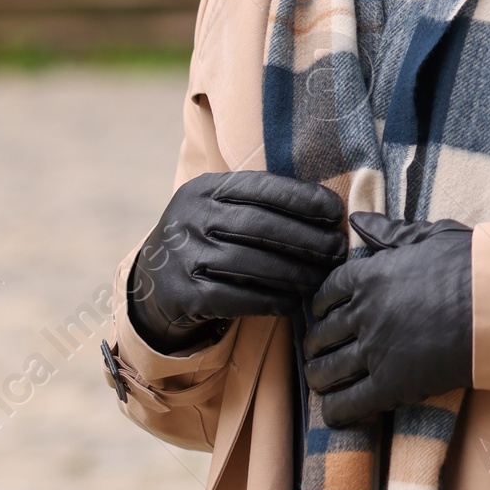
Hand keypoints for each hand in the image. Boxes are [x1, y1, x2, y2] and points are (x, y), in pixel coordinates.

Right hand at [128, 170, 346, 352]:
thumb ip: (259, 205)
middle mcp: (189, 217)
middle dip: (307, 238)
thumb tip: (327, 210)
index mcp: (204, 189)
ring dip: (294, 272)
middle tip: (337, 249)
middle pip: (261, 226)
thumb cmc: (206, 240)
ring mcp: (183, 256)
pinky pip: (236, 298)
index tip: (336, 211)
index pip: (261, 187)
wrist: (152, 282)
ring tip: (321, 278)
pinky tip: (292, 302)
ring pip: (251, 263)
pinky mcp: (182, 294)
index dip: (303, 198)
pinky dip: (270, 300)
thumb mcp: (219, 210)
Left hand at [304, 212, 472, 422]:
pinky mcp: (391, 385)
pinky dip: (335, 410)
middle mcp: (365, 313)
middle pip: (324, 333)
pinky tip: (333, 411)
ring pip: (329, 370)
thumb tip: (357, 220)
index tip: (322, 312)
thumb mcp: (429, 236)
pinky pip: (349, 403)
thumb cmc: (471, 266)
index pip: (329, 291)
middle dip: (316, 344)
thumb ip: (390, 233)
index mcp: (371, 276)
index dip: (321, 304)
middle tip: (317, 351)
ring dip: (319, 377)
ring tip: (320, 381)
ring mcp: (376, 350)